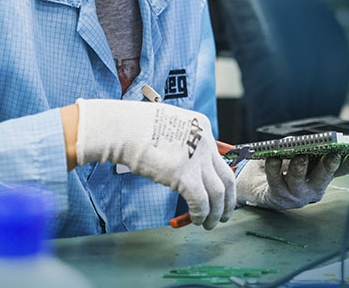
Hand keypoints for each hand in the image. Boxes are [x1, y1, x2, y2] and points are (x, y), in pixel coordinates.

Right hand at [74, 99, 234, 228]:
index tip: (217, 193)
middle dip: (228, 200)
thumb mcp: (168, 125)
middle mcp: (204, 141)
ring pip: (218, 193)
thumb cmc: (134, 126)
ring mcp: (196, 158)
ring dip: (216, 213)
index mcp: (202, 126)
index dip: (219, 180)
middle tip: (224, 213)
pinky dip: (201, 214)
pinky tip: (197, 219)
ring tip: (210, 223)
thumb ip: (181, 141)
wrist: (120, 128)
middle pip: (227, 177)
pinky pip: (201, 201)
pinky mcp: (184, 175)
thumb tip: (183, 162)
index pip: (219, 157)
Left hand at [236, 153, 348, 209]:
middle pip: (323, 177)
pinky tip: (272, 157)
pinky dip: (274, 167)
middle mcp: (313, 188)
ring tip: (299, 156)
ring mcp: (295, 195)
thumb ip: (306, 147)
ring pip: (298, 181)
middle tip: (333, 155)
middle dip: (329, 166)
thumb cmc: (283, 166)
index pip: (345, 167)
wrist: (257, 184)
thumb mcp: (298, 154)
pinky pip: (275, 181)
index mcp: (324, 175)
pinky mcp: (276, 197)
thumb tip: (308, 141)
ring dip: (299, 167)